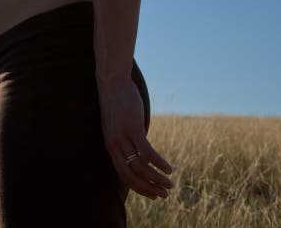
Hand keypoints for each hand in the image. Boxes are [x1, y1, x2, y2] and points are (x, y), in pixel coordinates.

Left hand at [97, 76, 174, 199]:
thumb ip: (127, 140)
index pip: (123, 175)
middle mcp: (114, 145)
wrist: (113, 84)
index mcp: (110, 147)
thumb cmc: (118, 104)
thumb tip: (140, 150)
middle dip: (149, 188)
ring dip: (157, 178)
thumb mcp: (119, 126)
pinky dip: (159, 163)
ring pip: (140, 166)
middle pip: (131, 175)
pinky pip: (147, 152)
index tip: (152, 195)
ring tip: (169, 184)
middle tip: (164, 195)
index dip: (139, 187)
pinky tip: (169, 168)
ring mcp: (122, 137)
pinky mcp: (132, 128)